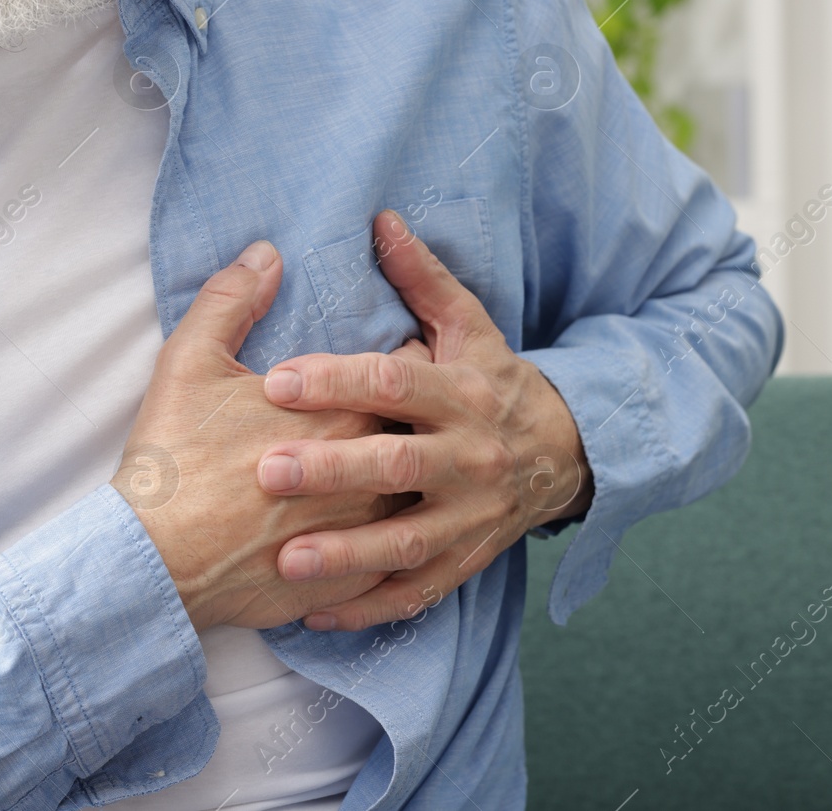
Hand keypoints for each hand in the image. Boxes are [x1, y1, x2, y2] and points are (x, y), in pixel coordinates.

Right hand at [110, 239, 425, 631]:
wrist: (154, 560)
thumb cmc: (174, 457)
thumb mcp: (189, 362)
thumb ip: (232, 300)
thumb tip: (266, 255)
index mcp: (346, 413)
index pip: (405, 373)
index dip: (403, 360)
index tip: (397, 356)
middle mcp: (372, 473)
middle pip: (419, 434)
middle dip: (415, 420)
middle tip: (402, 412)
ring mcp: (366, 533)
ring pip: (415, 498)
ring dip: (409, 482)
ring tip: (396, 471)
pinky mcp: (353, 581)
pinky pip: (393, 556)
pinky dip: (390, 539)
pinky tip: (379, 528)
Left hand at [255, 210, 592, 631]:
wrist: (566, 452)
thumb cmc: (493, 381)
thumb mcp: (470, 326)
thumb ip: (421, 278)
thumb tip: (380, 219)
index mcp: (461, 392)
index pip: (395, 383)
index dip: (337, 380)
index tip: (276, 379)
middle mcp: (470, 457)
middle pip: (398, 465)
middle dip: (332, 471)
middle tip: (265, 471)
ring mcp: (471, 516)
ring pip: (408, 541)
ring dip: (347, 553)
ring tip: (287, 560)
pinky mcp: (467, 561)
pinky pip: (418, 591)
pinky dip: (369, 607)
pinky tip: (315, 611)